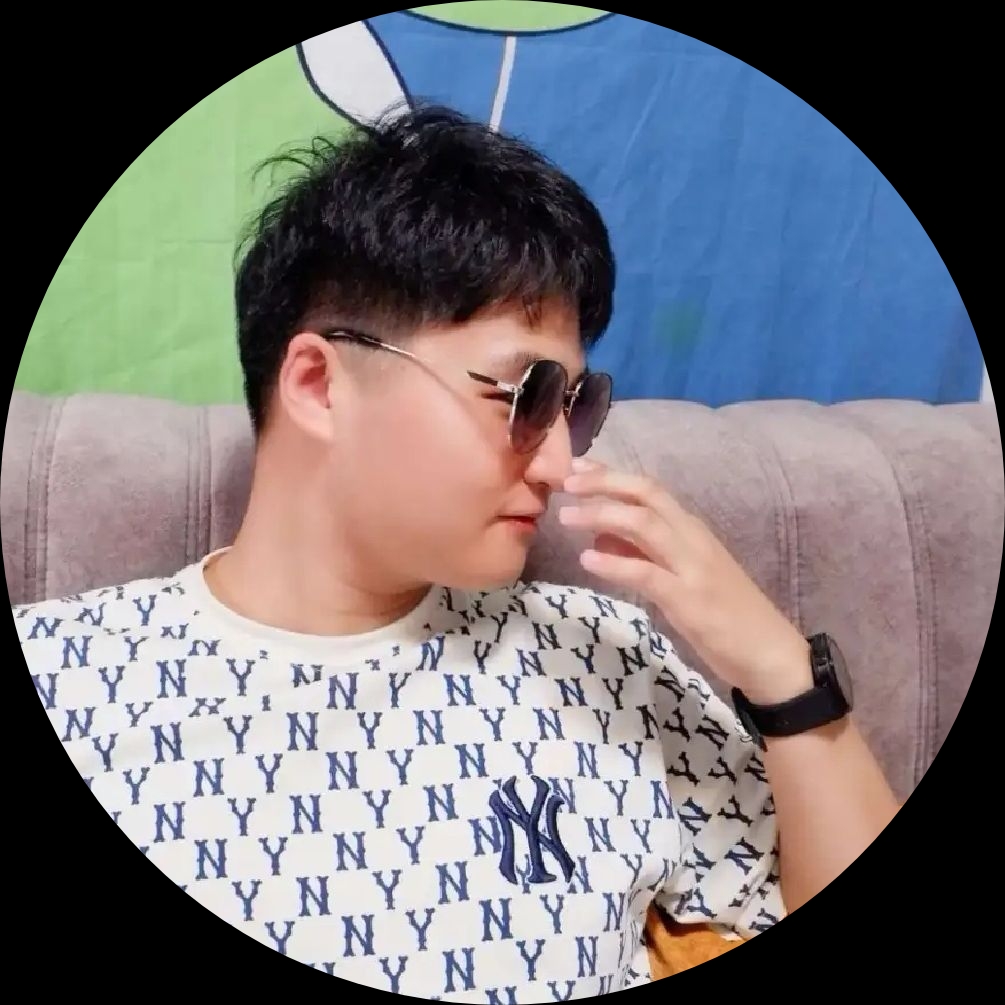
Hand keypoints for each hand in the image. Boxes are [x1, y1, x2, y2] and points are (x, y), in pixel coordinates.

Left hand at [559, 458, 811, 702]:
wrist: (770, 654)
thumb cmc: (727, 615)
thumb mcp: (681, 575)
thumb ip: (643, 552)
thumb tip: (600, 537)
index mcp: (691, 530)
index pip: (649, 489)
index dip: (612, 475)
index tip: (578, 467)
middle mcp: (693, 538)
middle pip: (646, 494)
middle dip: (604, 482)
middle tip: (565, 479)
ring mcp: (692, 567)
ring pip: (644, 524)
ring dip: (601, 515)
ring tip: (565, 515)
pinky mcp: (689, 599)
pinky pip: (646, 573)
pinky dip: (614, 564)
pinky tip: (587, 561)